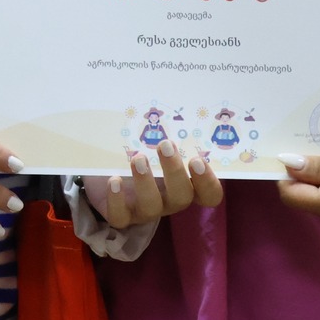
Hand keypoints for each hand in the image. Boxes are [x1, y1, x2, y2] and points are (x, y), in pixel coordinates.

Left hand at [81, 137, 223, 228]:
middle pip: (182, 197)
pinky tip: (115, 180)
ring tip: (137, 158)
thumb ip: (169, 132)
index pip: (209, 195)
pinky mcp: (122, 216)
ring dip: (145, 182)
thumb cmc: (143, 149)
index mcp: (186, 184)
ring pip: (152, 207)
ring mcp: (146, 210)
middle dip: (174, 171)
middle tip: (165, 145)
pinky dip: (117, 200)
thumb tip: (175, 101)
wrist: (109, 167)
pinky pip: (121, 217)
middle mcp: (170, 200)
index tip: (197, 159)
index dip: (208, 182)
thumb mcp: (158, 141)